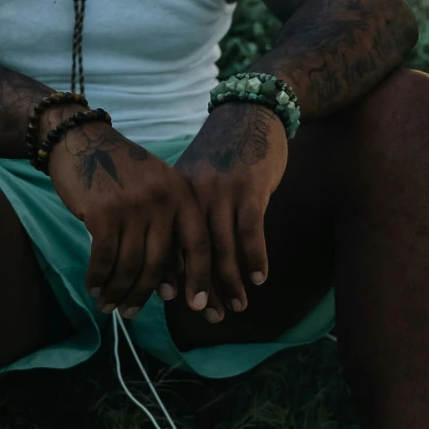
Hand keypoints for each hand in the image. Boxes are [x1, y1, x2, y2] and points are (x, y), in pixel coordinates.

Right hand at [47, 122, 211, 319]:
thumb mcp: (157, 189)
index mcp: (182, 194)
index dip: (199, 278)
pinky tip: (93, 287)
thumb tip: (172, 285)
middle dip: (144, 294)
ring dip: (118, 290)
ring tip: (109, 306)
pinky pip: (103, 257)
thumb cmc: (122, 170)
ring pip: (129, 264)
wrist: (83, 140)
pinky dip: (98, 277)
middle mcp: (162, 200)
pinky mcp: (102, 212)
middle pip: (159, 262)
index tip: (197, 306)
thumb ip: (168, 228)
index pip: (198, 244)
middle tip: (131, 314)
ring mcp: (132, 206)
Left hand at [174, 101, 288, 319]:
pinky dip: (255, 258)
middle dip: (203, 288)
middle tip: (210, 316)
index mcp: (174, 195)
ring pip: (222, 248)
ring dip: (231, 282)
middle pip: (194, 253)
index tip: (177, 303)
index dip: (174, 277)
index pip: (169, 244)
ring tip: (238, 306)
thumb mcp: (196, 179)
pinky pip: (250, 232)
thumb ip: (187, 214)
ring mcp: (221, 191)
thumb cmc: (223, 154)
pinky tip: (259, 278)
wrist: (250, 113)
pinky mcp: (249, 188)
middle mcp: (192, 195)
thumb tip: (179, 261)